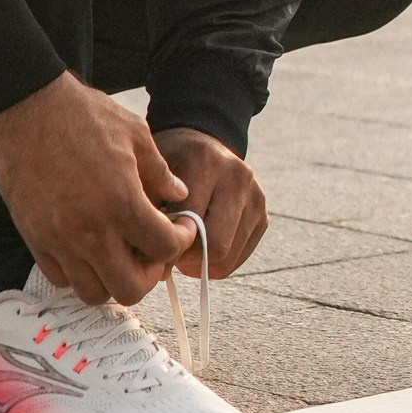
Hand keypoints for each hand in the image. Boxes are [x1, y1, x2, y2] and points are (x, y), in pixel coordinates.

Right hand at [0, 74, 194, 306]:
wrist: (25, 109)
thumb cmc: (81, 115)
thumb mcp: (135, 134)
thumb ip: (160, 172)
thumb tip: (178, 196)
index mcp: (121, 203)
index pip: (165, 249)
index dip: (181, 240)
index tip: (179, 227)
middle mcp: (91, 231)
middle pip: (131, 289)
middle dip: (149, 273)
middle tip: (151, 249)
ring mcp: (59, 240)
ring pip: (93, 292)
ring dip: (113, 278)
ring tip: (119, 251)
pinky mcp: (34, 238)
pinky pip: (61, 277)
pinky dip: (79, 272)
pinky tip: (88, 246)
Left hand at [152, 128, 267, 279]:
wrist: (200, 144)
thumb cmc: (167, 166)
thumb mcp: (149, 176)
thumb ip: (149, 212)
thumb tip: (159, 267)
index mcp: (205, 162)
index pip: (191, 221)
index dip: (169, 243)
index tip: (153, 248)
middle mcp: (237, 176)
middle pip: (217, 244)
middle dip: (190, 259)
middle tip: (170, 254)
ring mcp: (255, 196)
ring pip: (229, 256)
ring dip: (203, 264)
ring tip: (184, 252)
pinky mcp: (262, 215)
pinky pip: (239, 257)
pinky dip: (218, 262)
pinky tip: (201, 248)